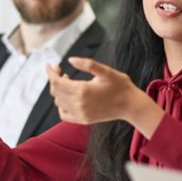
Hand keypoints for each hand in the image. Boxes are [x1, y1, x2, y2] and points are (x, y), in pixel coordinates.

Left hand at [47, 57, 163, 135]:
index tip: (50, 65)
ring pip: (58, 102)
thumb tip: (70, 60)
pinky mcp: (84, 120)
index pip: (56, 82)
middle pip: (55, 92)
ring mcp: (81, 114)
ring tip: (67, 80)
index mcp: (83, 90)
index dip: (51, 72)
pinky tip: (68, 97)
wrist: (131, 105)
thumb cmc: (120, 85)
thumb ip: (87, 64)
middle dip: (54, 79)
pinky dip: (61, 106)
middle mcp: (79, 104)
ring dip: (58, 91)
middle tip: (60, 70)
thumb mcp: (106, 71)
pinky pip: (64, 115)